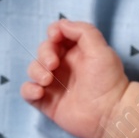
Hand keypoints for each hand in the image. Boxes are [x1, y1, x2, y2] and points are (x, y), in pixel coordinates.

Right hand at [20, 19, 130, 137]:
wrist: (110, 113)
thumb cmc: (109, 81)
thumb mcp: (101, 50)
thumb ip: (83, 31)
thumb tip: (62, 24)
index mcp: (77, 52)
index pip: (58, 36)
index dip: (53, 33)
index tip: (55, 37)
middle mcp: (65, 67)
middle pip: (43, 51)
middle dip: (44, 53)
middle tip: (53, 64)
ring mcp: (55, 85)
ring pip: (34, 70)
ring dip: (36, 71)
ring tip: (47, 80)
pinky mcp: (48, 102)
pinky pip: (28, 92)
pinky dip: (29, 90)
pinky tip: (40, 92)